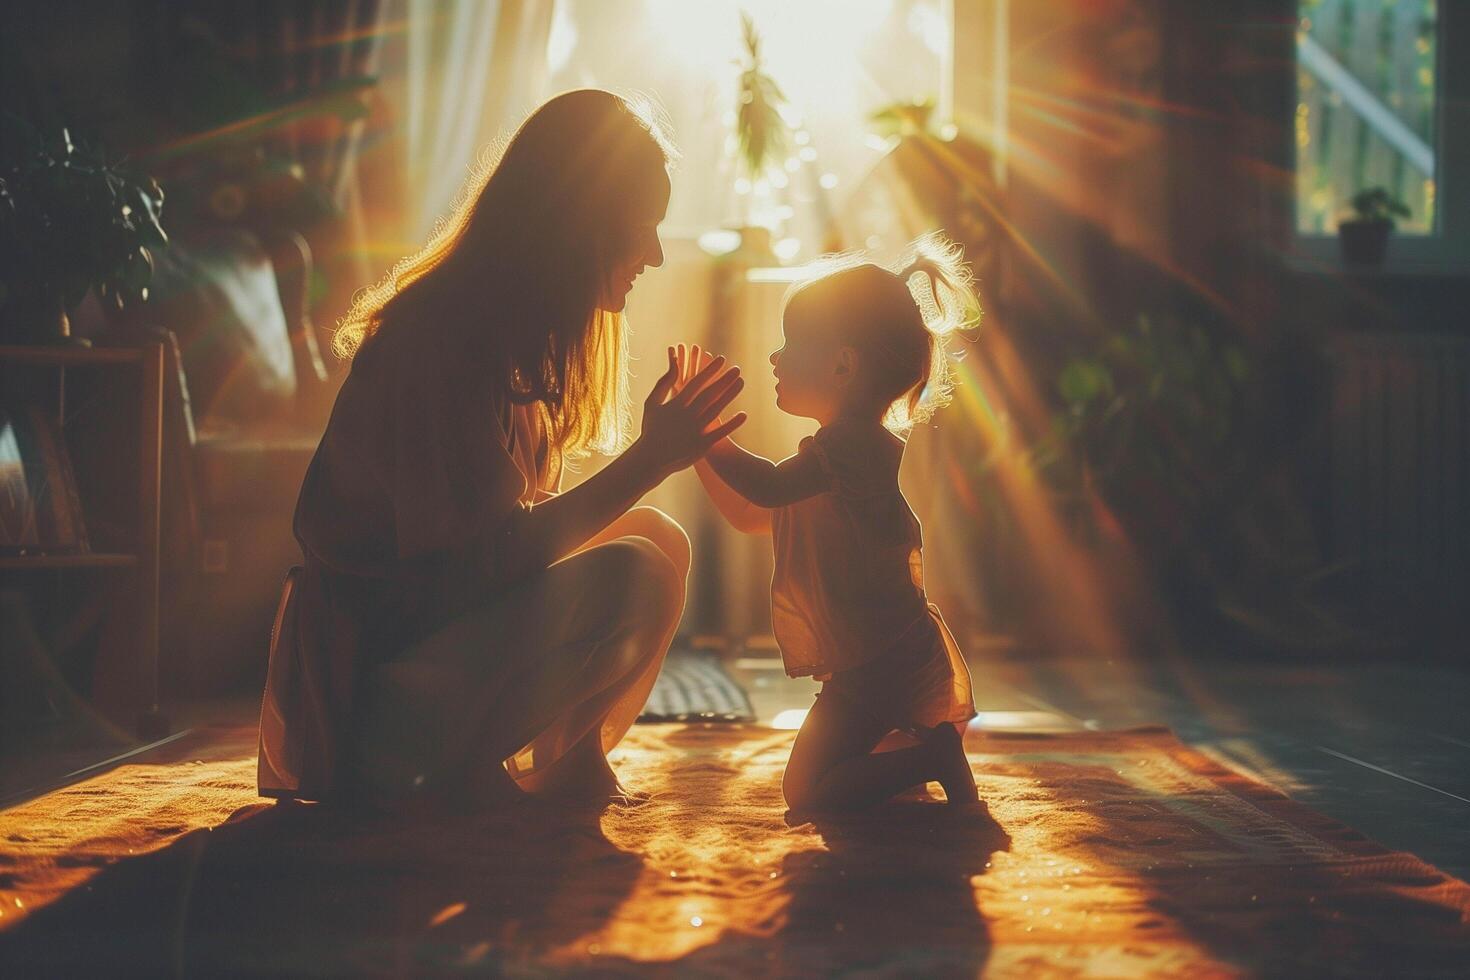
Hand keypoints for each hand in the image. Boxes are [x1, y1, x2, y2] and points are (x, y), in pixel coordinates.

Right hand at [637, 346, 746, 475]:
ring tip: (741, 383)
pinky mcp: (702, 445)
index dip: (709, 370)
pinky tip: (743, 415)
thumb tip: (673, 364)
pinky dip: (732, 424)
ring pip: (716, 409)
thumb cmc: (651, 428)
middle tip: (737, 369)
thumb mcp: (652, 403)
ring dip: (730, 396)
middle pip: (709, 394)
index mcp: (676, 404)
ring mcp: (695, 430)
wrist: (651, 458)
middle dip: (724, 380)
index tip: (721, 360)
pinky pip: (720, 433)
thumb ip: (663, 384)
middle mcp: (687, 416)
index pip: (696, 383)